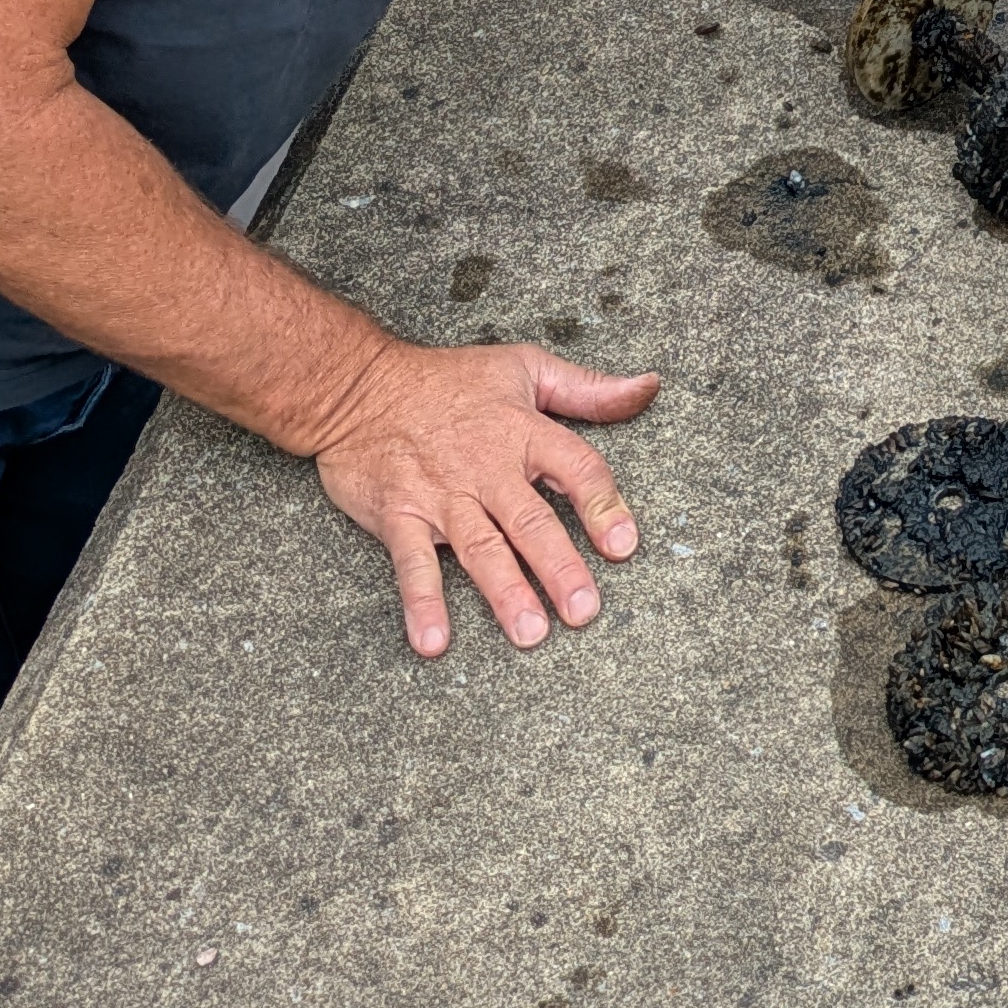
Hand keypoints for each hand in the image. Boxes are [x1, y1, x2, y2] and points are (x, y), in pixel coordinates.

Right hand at [307, 337, 661, 658]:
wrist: (359, 386)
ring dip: (505, 591)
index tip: (625, 545)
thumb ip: (589, 389)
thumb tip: (648, 387)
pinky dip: (422, 601)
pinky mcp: (399, 515)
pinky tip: (433, 640)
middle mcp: (486, 467)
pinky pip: (412, 563)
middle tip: (584, 611)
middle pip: (530, 520)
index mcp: (523, 431)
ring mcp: (442, 495)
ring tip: (530, 634)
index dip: (603, 505)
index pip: (575, 468)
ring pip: (480, 547)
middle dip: (559, 567)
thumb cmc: (449, 380)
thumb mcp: (526, 368)